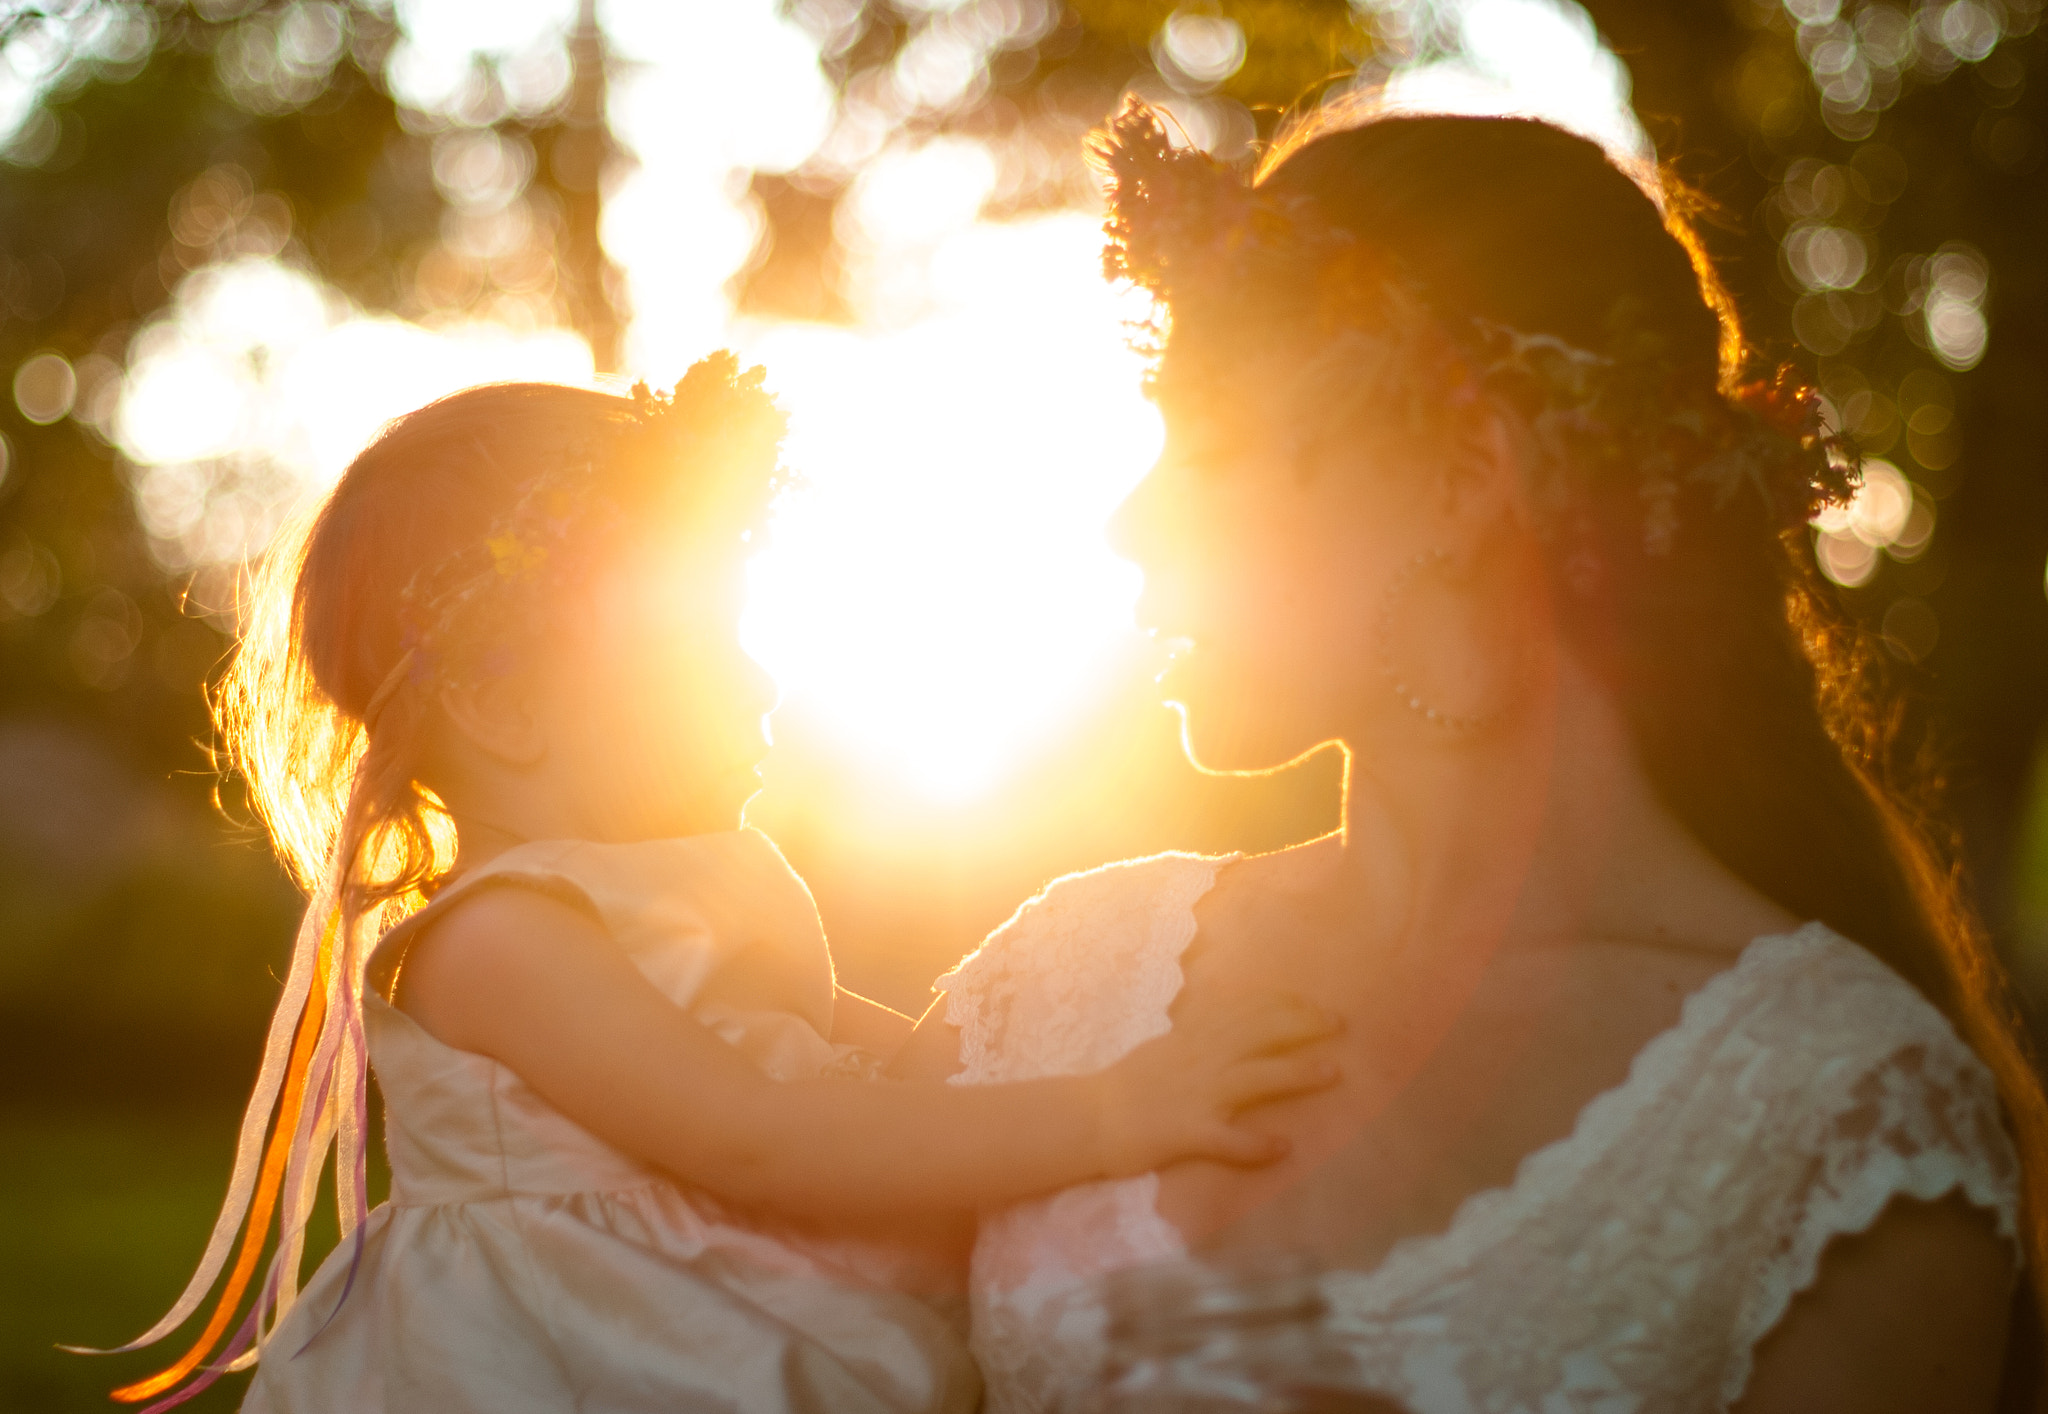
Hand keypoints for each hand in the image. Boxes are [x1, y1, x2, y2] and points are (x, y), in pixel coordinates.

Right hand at [1090, 989, 1341, 1174]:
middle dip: (1302, 1027)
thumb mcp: (1168, 1046)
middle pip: (1259, 1033)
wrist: (1091, 1118)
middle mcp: (1200, 1059)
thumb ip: (1202, 1035)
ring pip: (1253, 1078)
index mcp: (1195, 1036)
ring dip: (1294, 1074)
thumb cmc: (1131, 1084)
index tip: (1319, 1006)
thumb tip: (1234, 1023)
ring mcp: (1195, 1094)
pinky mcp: (1187, 1132)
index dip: (1288, 1005)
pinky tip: (1281, 1148)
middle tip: (1340, 1025)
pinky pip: (1226, 1140)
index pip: (1248, 1010)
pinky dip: (1255, 1144)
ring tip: (1332, 1073)